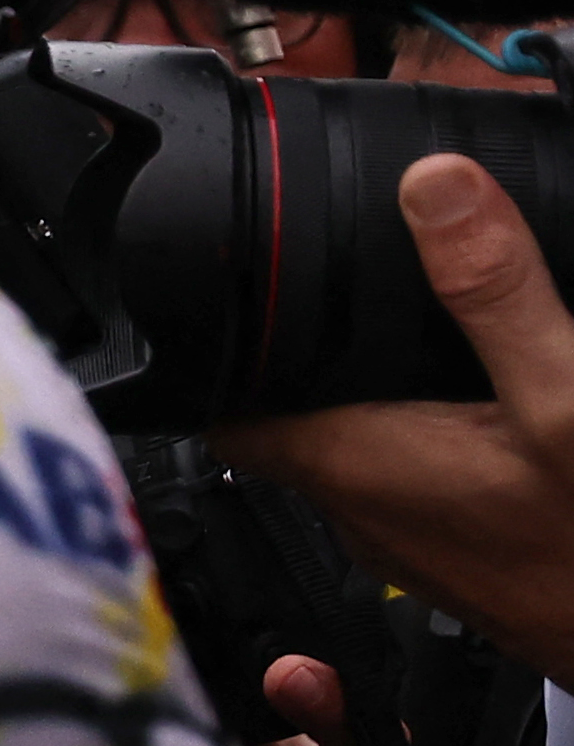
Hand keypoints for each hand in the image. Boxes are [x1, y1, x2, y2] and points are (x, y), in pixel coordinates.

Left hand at [218, 156, 573, 683]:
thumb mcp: (565, 404)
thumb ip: (496, 297)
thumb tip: (435, 188)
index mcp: (354, 466)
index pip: (221, 406)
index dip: (208, 348)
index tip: (218, 288)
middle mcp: (365, 512)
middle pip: (286, 416)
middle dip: (297, 354)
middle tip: (322, 284)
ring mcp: (418, 543)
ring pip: (358, 446)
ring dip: (367, 391)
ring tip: (396, 327)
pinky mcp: (472, 556)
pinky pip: (423, 477)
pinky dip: (432, 430)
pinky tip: (480, 401)